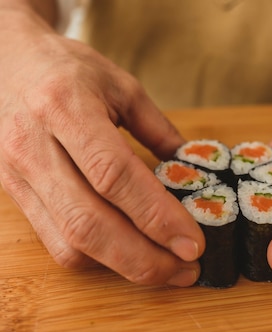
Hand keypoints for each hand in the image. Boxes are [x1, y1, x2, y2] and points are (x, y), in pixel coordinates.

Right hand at [0, 11, 204, 286]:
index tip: (192, 241)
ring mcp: (17, 173)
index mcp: (65, 107)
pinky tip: (126, 252)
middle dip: (143, 257)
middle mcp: (34, 145)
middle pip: (88, 222)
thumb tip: (191, 169)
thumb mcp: (118, 83)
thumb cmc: (65, 67)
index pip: (112, 174)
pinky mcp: (13, 192)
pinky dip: (95, 257)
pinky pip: (53, 240)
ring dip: (122, 266)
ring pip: (68, 242)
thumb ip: (156, 127)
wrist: (4, 62)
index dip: (155, 214)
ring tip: (165, 268)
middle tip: (186, 269)